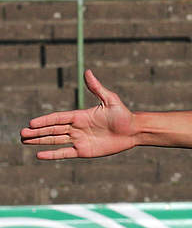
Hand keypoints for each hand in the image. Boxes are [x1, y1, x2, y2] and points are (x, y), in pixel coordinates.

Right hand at [20, 70, 136, 159]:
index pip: (57, 118)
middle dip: (37, 132)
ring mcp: (79, 140)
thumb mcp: (110, 100)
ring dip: (40, 141)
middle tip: (22, 134)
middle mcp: (76, 128)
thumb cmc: (123, 114)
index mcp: (79, 115)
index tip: (31, 122)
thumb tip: (88, 72)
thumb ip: (97, 88)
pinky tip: (39, 155)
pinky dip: (53, 155)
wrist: (134, 131)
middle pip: (52, 130)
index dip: (44, 120)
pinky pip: (65, 153)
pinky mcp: (84, 151)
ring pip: (55, 141)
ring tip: (24, 141)